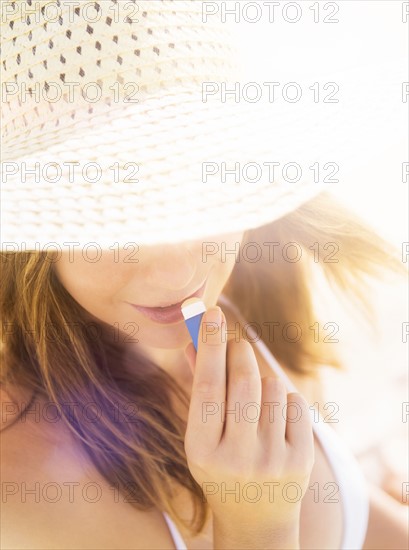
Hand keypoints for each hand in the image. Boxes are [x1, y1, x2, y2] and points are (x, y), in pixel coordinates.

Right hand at [184, 306, 314, 531]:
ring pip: (271, 387)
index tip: (212, 313)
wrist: (255, 520)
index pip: (207, 387)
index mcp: (202, 451)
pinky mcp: (301, 460)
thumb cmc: (220, 466)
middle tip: (236, 346)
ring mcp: (272, 460)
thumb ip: (198, 388)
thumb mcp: (201, 435)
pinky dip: (282, 400)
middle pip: (244, 380)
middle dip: (239, 352)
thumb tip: (193, 341)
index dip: (209, 345)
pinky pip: (294, 402)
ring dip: (261, 381)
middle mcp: (237, 457)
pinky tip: (273, 420)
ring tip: (254, 401)